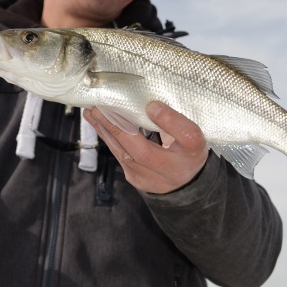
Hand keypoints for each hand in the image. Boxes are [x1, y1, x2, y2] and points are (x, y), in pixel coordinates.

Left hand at [83, 101, 209, 193]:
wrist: (185, 183)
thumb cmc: (185, 149)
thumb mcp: (189, 131)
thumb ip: (174, 118)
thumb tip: (148, 103)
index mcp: (194, 151)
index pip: (187, 136)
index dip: (169, 121)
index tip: (153, 105)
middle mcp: (174, 170)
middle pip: (144, 152)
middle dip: (118, 129)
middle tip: (100, 109)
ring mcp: (153, 179)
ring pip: (125, 155)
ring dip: (106, 132)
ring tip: (92, 113)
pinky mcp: (136, 179)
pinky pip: (120, 157)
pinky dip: (108, 138)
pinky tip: (98, 123)